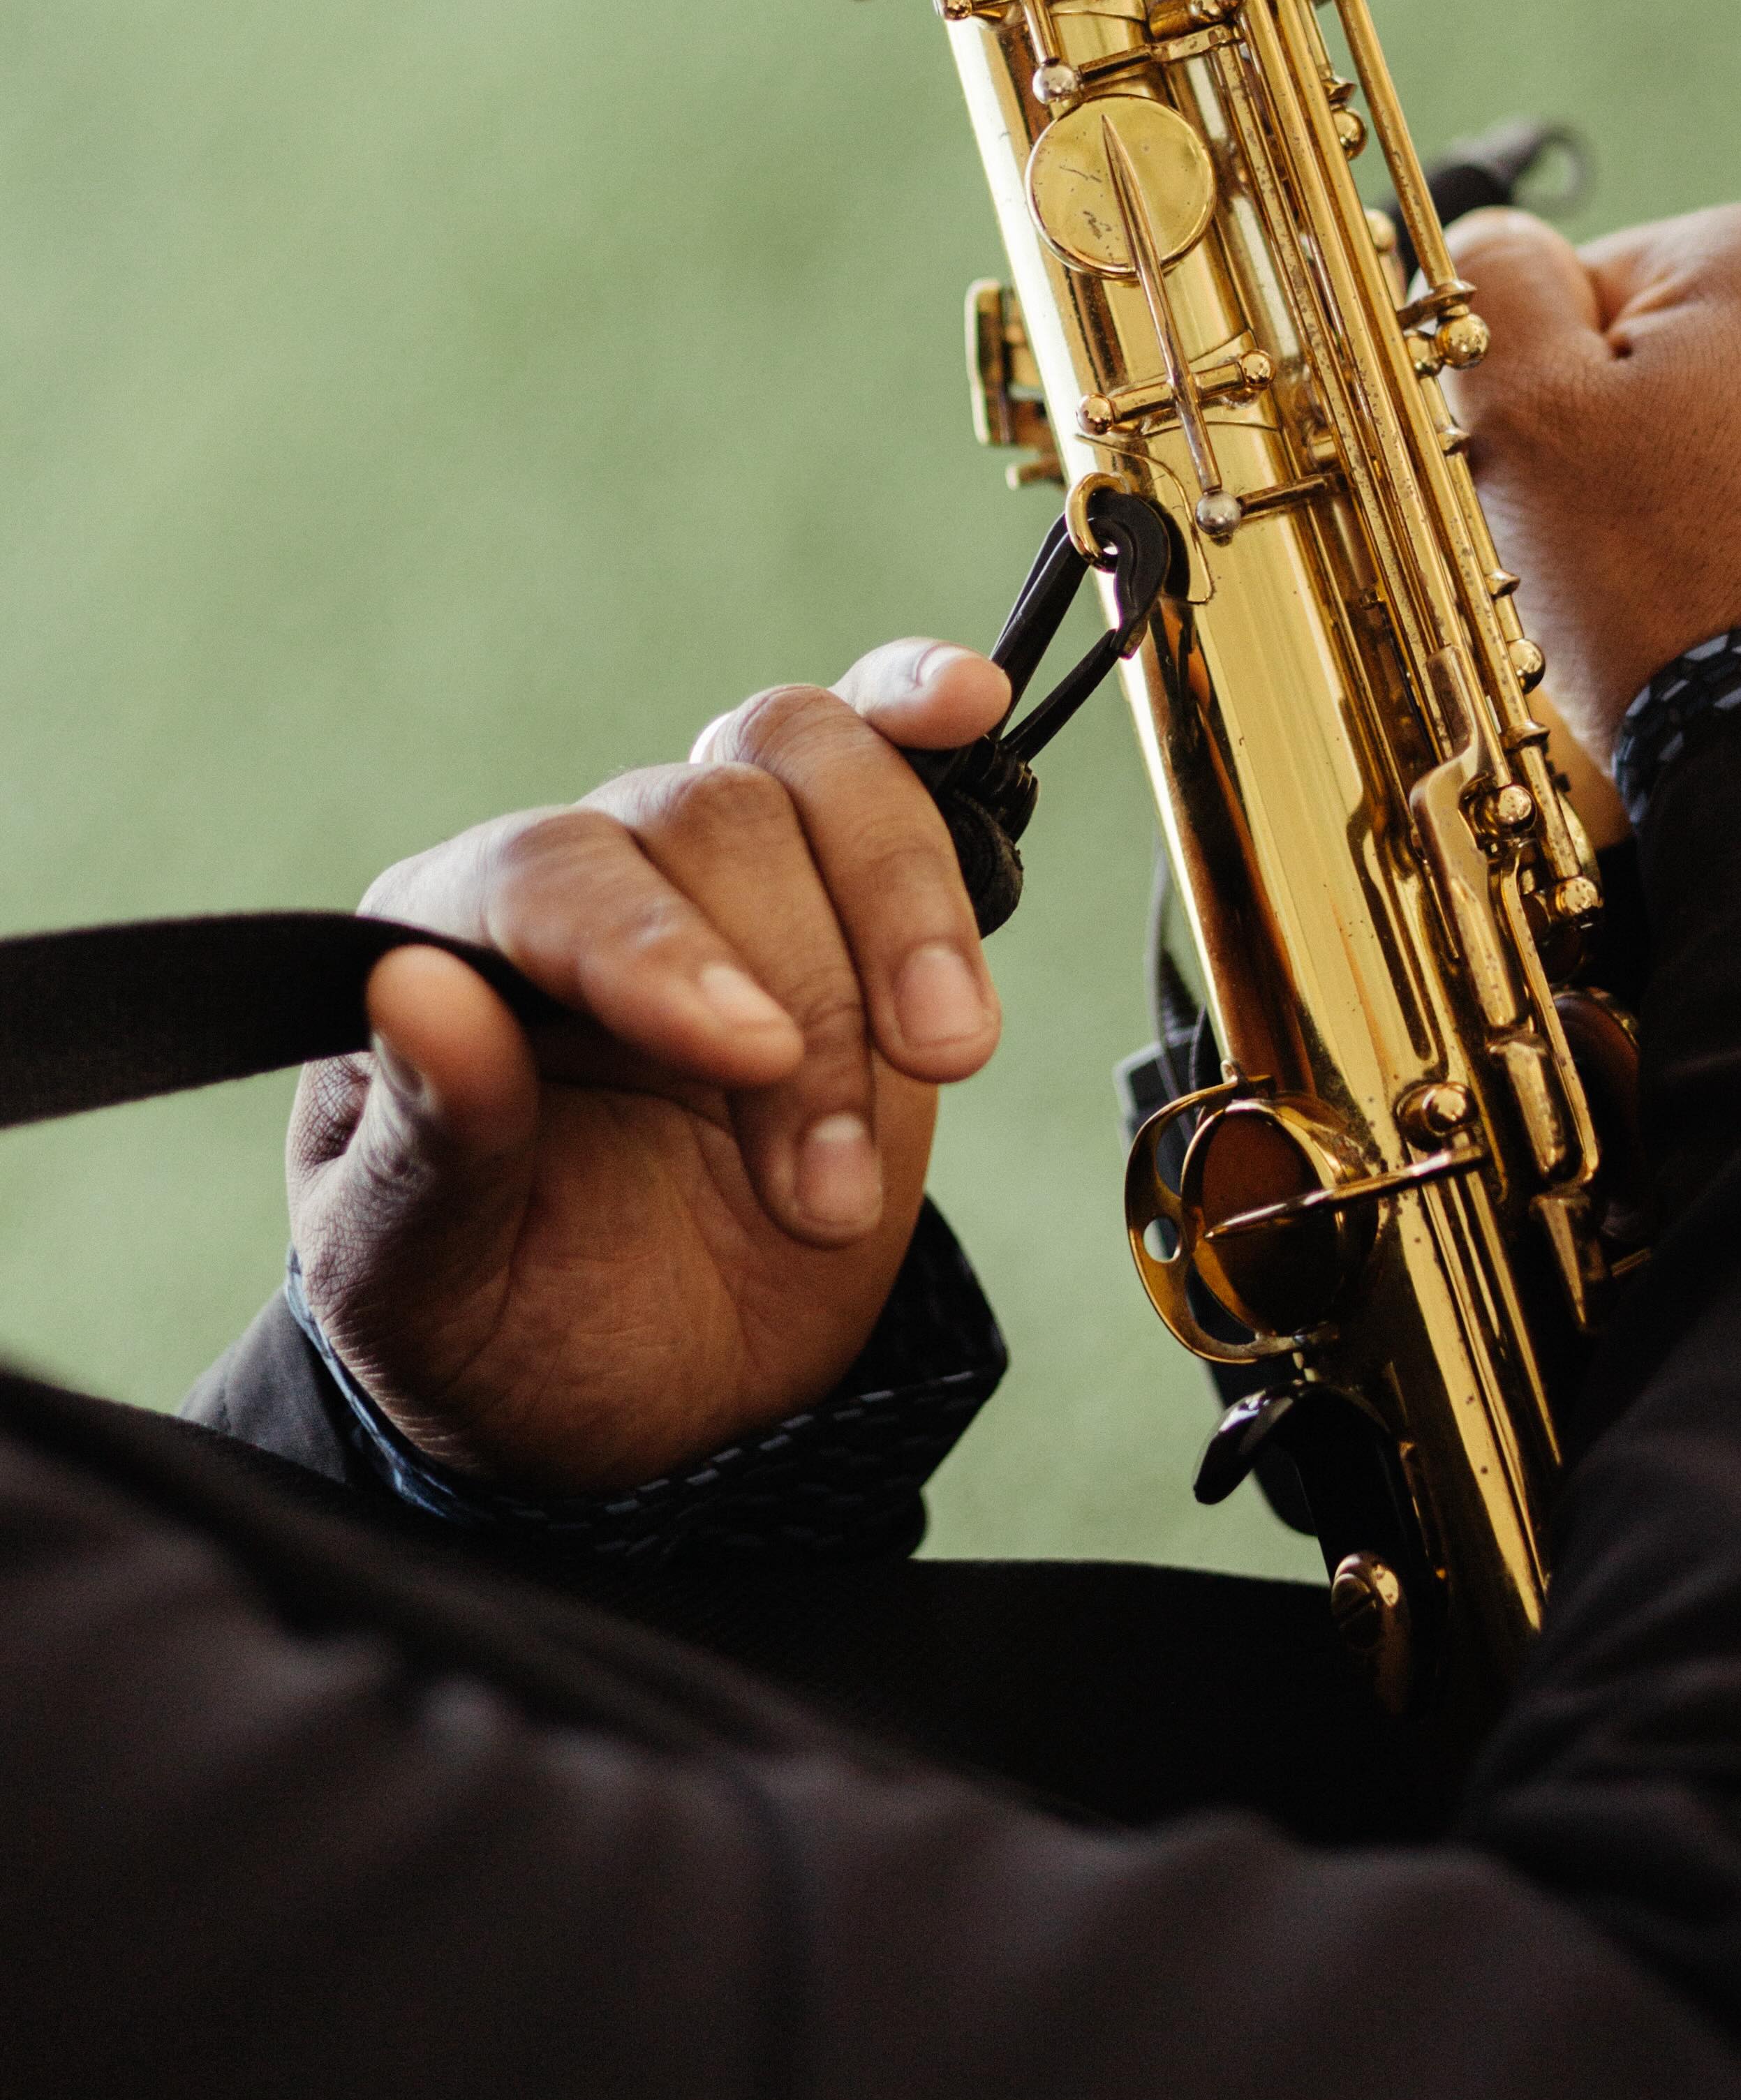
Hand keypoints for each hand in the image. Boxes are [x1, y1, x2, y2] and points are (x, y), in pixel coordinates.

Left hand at [290, 639, 1008, 1494]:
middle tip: (824, 1201)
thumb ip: (426, 1145)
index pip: (547, 875)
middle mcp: (581, 878)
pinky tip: (967, 707)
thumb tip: (414, 993)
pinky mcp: (836, 883)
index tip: (748, 1054)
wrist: (643, 1392)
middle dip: (806, 1009)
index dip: (655, 948)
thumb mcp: (426, 1284)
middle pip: (710, 822)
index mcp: (443, 946)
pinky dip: (919, 707)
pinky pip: (869, 742)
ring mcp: (715, 871)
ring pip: (810, 765)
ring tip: (942, 1064)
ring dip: (904, 913)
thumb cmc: (507, 1327)